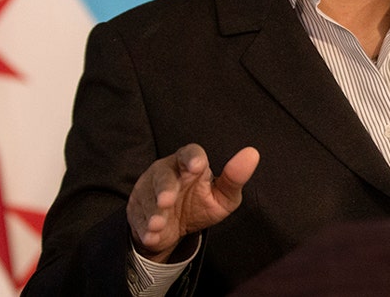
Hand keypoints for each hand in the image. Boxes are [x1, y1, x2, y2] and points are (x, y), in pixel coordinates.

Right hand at [127, 143, 259, 262]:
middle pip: (163, 176)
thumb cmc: (201, 202)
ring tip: (158, 225)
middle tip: (167, 201)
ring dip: (153, 213)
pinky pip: (139, 218)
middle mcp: (166, 172)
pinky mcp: (137, 210)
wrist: (174, 228)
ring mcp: (148, 191)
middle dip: (165, 188)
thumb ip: (235, 178)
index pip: (189, 153)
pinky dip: (145, 229)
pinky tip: (152, 237)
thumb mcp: (223, 195)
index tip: (197, 166)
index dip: (192, 158)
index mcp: (189, 164)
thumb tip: (252, 154)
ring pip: (148, 199)